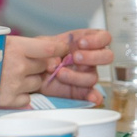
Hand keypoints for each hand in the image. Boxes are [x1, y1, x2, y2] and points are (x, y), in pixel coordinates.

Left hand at [0, 30, 114, 104]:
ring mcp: (86, 74)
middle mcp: (89, 58)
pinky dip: (94, 96)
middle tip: (75, 57)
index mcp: (84, 42)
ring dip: (78, 76)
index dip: (97, 40)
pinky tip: (92, 98)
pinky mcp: (81, 90)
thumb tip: (59, 58)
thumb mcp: (43, 43)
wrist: (29, 71)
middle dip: (92, 57)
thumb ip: (52, 47)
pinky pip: (92, 94)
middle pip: (107, 56)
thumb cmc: (39, 54)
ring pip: (93, 76)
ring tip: (60, 74)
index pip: (104, 38)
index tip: (81, 43)